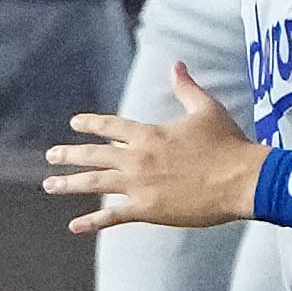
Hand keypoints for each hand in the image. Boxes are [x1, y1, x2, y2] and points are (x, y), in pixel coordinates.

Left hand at [47, 63, 267, 234]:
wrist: (242, 179)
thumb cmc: (229, 143)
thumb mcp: (207, 109)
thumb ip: (187, 88)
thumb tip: (177, 65)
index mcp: (150, 134)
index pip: (111, 126)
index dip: (91, 124)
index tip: (74, 124)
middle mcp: (138, 158)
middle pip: (95, 154)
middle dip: (69, 154)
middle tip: (50, 155)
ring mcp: (140, 185)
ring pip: (95, 182)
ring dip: (69, 184)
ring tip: (49, 185)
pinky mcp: (148, 210)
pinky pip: (113, 216)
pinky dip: (93, 221)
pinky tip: (74, 225)